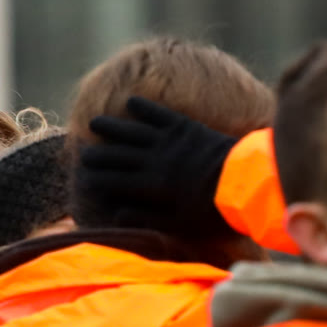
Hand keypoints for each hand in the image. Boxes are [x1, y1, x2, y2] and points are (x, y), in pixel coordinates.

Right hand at [75, 96, 235, 241]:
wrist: (245, 183)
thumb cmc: (212, 212)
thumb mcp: (178, 224)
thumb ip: (146, 218)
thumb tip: (117, 214)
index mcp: (150, 186)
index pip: (114, 181)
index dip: (96, 179)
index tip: (82, 179)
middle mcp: (153, 160)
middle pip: (117, 155)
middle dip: (97, 154)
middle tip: (81, 154)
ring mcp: (168, 141)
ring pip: (132, 131)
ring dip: (112, 126)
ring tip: (94, 121)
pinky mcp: (185, 127)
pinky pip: (158, 113)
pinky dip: (144, 107)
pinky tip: (130, 101)